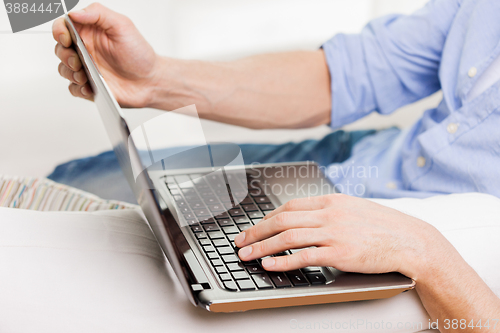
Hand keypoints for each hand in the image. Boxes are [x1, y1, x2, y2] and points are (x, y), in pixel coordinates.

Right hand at [52, 3, 159, 107]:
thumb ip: (98, 14)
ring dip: (70, 73)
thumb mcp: (122, 26)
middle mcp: (86, 49)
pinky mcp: (90, 86)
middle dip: (65, 55)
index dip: (59, 31)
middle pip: (60, 49)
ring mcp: (87, 68)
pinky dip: (78, 88)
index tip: (66, 39)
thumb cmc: (139, 54)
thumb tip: (75, 13)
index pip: (63, 27)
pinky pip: (73, 88)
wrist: (150, 81)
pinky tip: (89, 87)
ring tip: (85, 76)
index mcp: (90, 32)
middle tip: (78, 61)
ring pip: (64, 69)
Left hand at [235, 194, 446, 279]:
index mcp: (331, 201)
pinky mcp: (339, 253)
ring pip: (287, 237)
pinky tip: (269, 264)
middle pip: (282, 219)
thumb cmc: (383, 226)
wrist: (410, 240)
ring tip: (246, 255)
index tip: (256, 226)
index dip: (267, 217)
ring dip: (261, 246)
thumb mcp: (354, 208)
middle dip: (256, 231)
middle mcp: (329, 214)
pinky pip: (303, 256)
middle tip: (240, 241)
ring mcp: (333, 233)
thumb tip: (307, 218)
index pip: (289, 206)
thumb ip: (329, 211)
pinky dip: (282, 261)